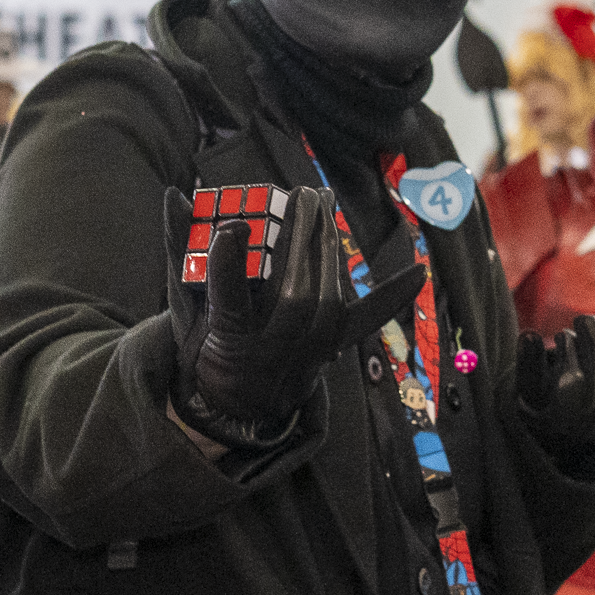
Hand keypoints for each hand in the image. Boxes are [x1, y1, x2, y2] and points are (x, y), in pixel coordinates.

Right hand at [170, 185, 420, 446]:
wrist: (240, 400)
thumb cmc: (210, 339)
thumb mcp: (185, 301)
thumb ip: (181, 249)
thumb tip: (174, 194)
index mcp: (227, 340)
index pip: (229, 301)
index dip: (230, 266)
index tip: (233, 228)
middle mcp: (271, 352)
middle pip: (290, 296)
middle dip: (298, 243)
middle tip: (300, 195)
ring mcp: (306, 354)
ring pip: (325, 301)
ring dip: (329, 250)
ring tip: (322, 206)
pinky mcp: (332, 349)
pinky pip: (364, 322)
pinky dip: (392, 296)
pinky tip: (419, 271)